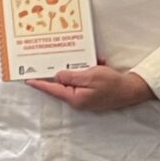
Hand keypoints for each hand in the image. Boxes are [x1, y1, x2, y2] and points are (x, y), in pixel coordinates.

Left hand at [24, 65, 153, 112]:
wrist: (132, 90)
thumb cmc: (111, 83)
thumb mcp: (90, 76)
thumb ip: (71, 77)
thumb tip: (57, 76)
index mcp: (75, 98)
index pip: (53, 89)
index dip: (40, 84)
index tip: (28, 80)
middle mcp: (78, 100)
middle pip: (63, 84)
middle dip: (63, 71)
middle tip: (55, 60)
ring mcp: (85, 98)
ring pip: (75, 80)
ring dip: (81, 69)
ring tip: (93, 61)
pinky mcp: (92, 94)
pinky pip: (85, 80)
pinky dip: (90, 71)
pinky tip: (99, 63)